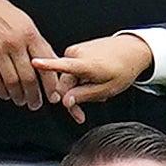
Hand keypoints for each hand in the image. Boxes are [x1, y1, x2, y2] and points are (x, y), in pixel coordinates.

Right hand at [0, 0, 59, 109]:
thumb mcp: (26, 23)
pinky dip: (1, 91)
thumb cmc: (2, 13)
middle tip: (35, 103)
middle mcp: (15, 43)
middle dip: (34, 95)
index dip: (50, 85)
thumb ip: (38, 44)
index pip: (46, 65)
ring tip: (21, 100)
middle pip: (29, 78)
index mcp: (30, 34)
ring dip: (18, 95)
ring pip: (12, 82)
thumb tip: (52, 64)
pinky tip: (6, 94)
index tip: (53, 96)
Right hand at [35, 35, 154, 122]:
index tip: (34, 63)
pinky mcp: (76, 49)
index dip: (47, 65)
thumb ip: (84, 95)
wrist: (132, 49)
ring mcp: (75, 50)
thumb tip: (65, 102)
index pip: (63, 65)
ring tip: (94, 94)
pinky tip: (91, 84)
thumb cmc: (123, 68)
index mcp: (86, 64)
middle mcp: (77, 54)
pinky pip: (71, 71)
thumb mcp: (107, 89)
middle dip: (70, 101)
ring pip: (67, 79)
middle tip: (80, 115)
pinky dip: (79, 81)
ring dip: (76, 91)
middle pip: (63, 83)